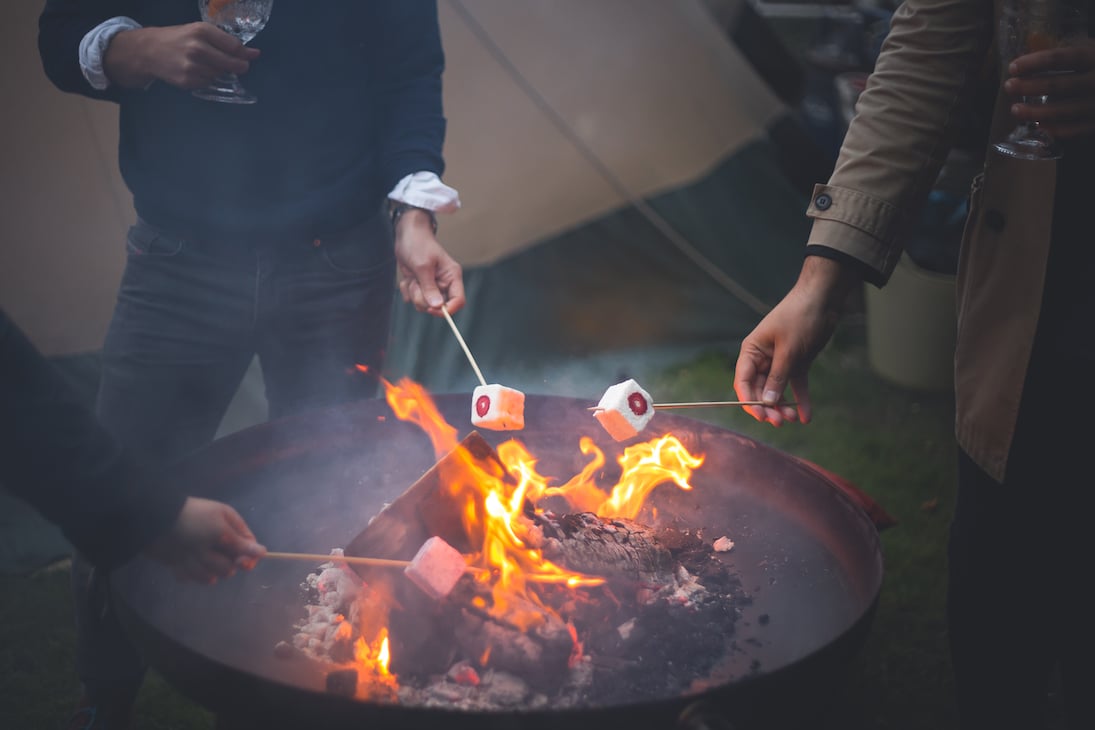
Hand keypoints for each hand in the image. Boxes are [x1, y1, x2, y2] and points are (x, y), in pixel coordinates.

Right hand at [104, 23, 259, 90]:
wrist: (149, 50)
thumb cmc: (178, 38)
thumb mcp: (199, 32)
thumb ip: (225, 41)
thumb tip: (254, 53)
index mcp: (201, 31)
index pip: (233, 46)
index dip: (245, 53)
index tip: (252, 55)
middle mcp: (197, 48)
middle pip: (230, 63)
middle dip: (240, 66)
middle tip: (241, 66)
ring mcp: (192, 66)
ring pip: (220, 74)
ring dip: (220, 72)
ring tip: (208, 64)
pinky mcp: (187, 80)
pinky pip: (208, 82)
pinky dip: (208, 79)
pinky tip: (198, 71)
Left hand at [144, 497, 266, 583]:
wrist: (155, 525)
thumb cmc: (192, 522)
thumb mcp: (219, 530)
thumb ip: (240, 544)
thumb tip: (264, 552)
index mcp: (230, 527)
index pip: (248, 547)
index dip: (247, 557)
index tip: (242, 564)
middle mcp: (219, 542)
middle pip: (230, 564)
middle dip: (216, 561)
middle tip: (204, 550)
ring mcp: (202, 554)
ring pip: (211, 574)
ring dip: (199, 566)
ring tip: (187, 554)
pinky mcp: (186, 565)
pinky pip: (193, 577)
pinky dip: (186, 571)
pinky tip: (179, 561)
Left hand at [394, 209, 465, 316]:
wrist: (406, 234)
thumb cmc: (418, 244)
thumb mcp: (423, 266)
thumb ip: (429, 287)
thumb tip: (437, 306)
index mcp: (452, 276)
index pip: (458, 300)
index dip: (447, 309)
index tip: (431, 309)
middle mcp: (444, 283)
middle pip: (438, 305)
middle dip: (423, 297)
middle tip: (417, 282)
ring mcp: (432, 285)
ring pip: (424, 303)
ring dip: (414, 292)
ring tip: (413, 277)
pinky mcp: (420, 286)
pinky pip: (413, 298)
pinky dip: (407, 290)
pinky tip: (408, 277)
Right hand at [733, 256, 859, 425]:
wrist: (823, 299)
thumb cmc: (800, 317)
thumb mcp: (788, 350)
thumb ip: (778, 377)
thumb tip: (767, 402)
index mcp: (752, 351)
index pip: (744, 381)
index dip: (749, 400)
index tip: (761, 416)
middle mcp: (763, 359)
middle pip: (760, 389)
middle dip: (768, 406)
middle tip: (780, 421)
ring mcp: (780, 362)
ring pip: (777, 390)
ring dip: (783, 406)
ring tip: (793, 418)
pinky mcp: (797, 363)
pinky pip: (795, 385)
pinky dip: (800, 399)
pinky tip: (806, 416)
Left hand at [1005, 40, 1094, 139]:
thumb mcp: (1091, 52)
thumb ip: (1068, 52)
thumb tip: (1032, 45)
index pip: (1062, 57)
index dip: (1035, 62)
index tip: (1012, 67)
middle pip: (1060, 84)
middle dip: (1031, 86)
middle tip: (1009, 87)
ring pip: (1066, 110)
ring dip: (1037, 112)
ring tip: (1016, 110)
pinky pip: (1078, 129)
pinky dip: (1058, 130)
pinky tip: (1041, 128)